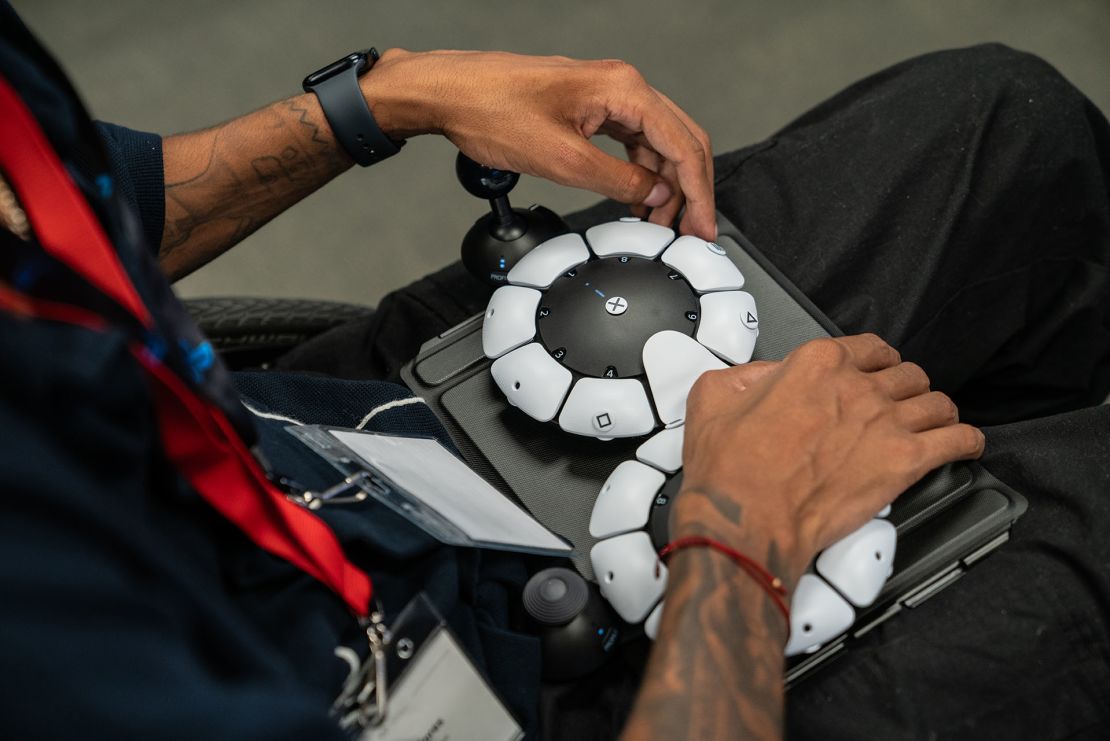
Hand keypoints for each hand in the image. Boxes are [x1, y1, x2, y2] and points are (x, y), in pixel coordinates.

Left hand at [362, 49, 716, 239]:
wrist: (451, 92)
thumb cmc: (492, 111)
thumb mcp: (563, 160)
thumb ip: (618, 180)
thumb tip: (654, 194)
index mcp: (623, 90)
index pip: (683, 144)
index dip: (698, 192)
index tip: (703, 225)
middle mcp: (622, 86)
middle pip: (680, 140)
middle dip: (690, 189)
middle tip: (691, 230)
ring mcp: (607, 95)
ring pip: (657, 143)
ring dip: (664, 185)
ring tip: (661, 224)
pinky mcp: (590, 107)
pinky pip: (631, 141)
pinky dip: (640, 173)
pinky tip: (637, 200)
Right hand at [675, 334, 984, 584]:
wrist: (746, 519)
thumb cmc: (730, 470)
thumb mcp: (712, 398)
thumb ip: (744, 376)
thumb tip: (763, 377)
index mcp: (816, 363)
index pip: (868, 347)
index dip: (875, 361)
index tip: (875, 372)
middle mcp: (857, 386)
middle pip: (906, 374)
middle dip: (905, 387)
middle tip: (899, 402)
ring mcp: (886, 423)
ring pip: (936, 403)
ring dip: (936, 411)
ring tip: (934, 422)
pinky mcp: (904, 462)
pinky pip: (958, 440)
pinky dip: (966, 441)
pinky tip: (964, 445)